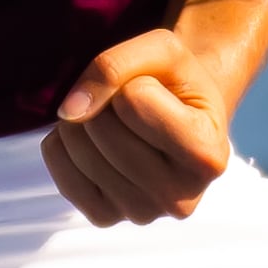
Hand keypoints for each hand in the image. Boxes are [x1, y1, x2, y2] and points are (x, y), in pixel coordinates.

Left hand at [44, 29, 235, 226]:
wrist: (179, 115)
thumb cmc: (176, 82)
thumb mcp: (162, 49)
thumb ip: (116, 64)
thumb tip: (69, 112)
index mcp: (208, 155)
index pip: (134, 100)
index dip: (136, 82)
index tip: (160, 91)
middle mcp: (180, 197)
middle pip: (101, 127)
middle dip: (106, 101)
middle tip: (131, 106)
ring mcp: (142, 214)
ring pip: (78, 148)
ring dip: (84, 120)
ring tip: (116, 122)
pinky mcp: (105, 218)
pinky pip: (59, 172)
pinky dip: (64, 145)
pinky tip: (93, 142)